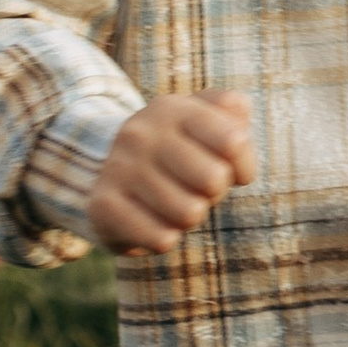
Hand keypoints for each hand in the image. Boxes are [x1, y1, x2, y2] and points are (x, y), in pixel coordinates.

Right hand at [89, 91, 256, 254]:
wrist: (114, 175)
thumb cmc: (179, 152)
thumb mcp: (205, 121)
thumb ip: (232, 110)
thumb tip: (236, 122)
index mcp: (171, 108)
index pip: (234, 141)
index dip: (244, 166)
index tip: (231, 169)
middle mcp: (140, 134)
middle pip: (213, 180)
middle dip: (215, 192)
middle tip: (197, 188)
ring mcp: (118, 168)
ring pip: (189, 213)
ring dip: (190, 216)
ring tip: (174, 202)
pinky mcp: (103, 205)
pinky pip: (161, 238)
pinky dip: (166, 237)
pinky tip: (153, 221)